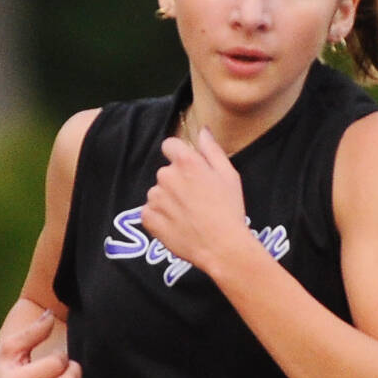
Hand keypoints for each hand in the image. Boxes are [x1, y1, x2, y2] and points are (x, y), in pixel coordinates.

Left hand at [142, 128, 248, 273]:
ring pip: (158, 192)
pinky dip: (160, 217)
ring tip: (189, 215)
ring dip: (168, 200)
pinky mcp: (148, 218)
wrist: (222, 247)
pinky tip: (179, 225)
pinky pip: (150, 211)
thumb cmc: (229, 210)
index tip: (190, 170)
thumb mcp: (229, 175)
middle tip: (197, 199)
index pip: (170, 145)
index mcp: (187, 162)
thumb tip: (202, 130)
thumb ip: (211, 149)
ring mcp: (155, 198)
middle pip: (166, 171)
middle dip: (177, 181)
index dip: (180, 155)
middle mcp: (166, 176)